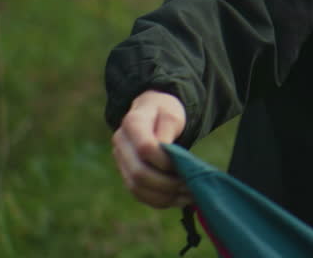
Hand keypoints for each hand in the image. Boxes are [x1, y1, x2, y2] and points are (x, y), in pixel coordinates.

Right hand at [112, 90, 191, 207]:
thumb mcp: (172, 114)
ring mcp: (121, 162)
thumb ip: (168, 130)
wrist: (152, 113)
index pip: (145, 148)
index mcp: (132, 123)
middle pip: (139, 173)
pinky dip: (161, 201)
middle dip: (167, 184)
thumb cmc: (165, 111)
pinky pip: (140, 194)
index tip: (183, 164)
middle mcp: (121, 144)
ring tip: (190, 196)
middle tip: (191, 186)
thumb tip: (166, 154)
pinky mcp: (126, 175)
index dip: (165, 161)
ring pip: (137, 188)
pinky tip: (180, 200)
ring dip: (166, 197)